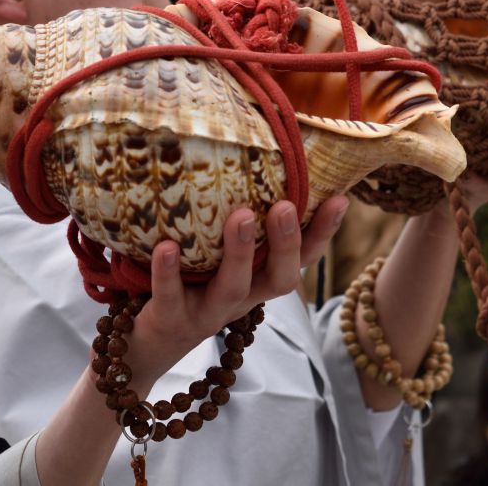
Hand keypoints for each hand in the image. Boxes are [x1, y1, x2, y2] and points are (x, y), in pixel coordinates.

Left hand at [126, 195, 348, 383]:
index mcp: (258, 278)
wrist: (147, 340)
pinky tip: (166, 247)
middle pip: (279, 279)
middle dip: (287, 243)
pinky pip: (171, 297)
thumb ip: (234, 213)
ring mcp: (209, 311)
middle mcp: (242, 297)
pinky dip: (168, 273)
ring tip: (240, 216)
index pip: (303, 258)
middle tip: (284, 206)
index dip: (323, 233)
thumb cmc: (187, 280)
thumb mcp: (216, 251)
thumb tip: (244, 146)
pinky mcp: (172, 319)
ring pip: (233, 288)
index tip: (340, 199)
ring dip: (240, 253)